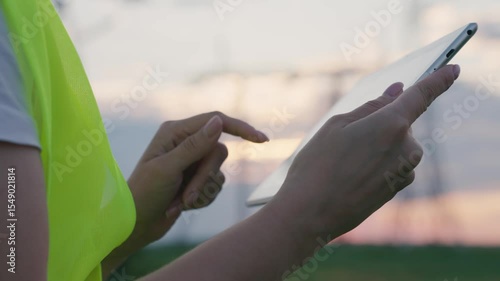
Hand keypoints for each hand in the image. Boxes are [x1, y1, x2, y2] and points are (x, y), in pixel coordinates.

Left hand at [130, 112, 267, 242]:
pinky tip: (182, 205)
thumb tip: (219, 122)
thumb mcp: (167, 169)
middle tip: (187, 196)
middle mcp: (185, 143)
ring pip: (217, 171)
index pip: (215, 121)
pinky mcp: (196, 179)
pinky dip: (201, 199)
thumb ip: (194, 145)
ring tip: (179, 203)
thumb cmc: (143, 194)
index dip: (240, 128)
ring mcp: (191, 162)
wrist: (136, 223)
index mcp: (174, 132)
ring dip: (201, 191)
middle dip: (205, 178)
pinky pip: (215, 186)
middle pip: (217, 152)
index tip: (262, 140)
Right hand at [270, 65, 459, 239]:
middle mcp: (406, 148)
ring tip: (344, 160)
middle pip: (401, 122)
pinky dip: (376, 163)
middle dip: (381, 123)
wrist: (311, 213)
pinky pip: (392, 164)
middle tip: (347, 138)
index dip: (439, 78)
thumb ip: (371, 107)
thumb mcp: (337, 126)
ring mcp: (404, 171)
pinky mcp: (398, 188)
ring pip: (395, 145)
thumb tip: (396, 92)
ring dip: (376, 145)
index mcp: (392, 124)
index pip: (422, 94)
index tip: (453, 68)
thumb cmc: (318, 165)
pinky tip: (350, 174)